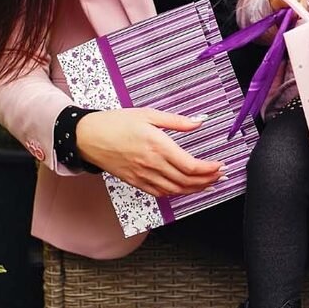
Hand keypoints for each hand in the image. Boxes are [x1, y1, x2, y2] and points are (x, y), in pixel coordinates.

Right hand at [76, 108, 222, 196]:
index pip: (190, 165)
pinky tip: (184, 188)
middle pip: (186, 180)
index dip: (209, 169)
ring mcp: (143, 176)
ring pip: (175, 190)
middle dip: (207, 180)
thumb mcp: (148, 114)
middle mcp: (152, 164)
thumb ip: (176, 121)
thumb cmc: (116, 122)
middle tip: (220, 175)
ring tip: (208, 184)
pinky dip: (176, 193)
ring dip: (195, 189)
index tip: (219, 165)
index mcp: (158, 145)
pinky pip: (160, 193)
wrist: (88, 137)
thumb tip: (199, 121)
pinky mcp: (135, 182)